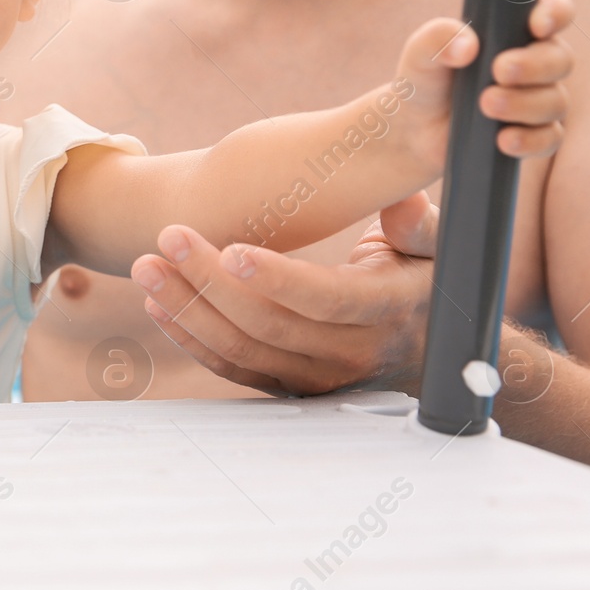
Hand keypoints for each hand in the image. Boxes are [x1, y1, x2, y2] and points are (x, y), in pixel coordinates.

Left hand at [129, 192, 440, 395]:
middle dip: (209, 281)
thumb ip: (423, 224)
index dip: (277, 278)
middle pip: (268, 324)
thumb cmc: (429, 281)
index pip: (326, 299)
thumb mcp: (442, 249)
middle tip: (167, 237)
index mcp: (386, 309)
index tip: (232, 249)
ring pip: (241, 350)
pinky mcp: (288, 388)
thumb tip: (403, 201)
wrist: (432, 355)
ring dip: (186, 309)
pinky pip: (232, 368)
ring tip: (146, 267)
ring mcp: (315, 378)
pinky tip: (157, 304)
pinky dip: (190, 338)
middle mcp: (348, 353)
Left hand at [392, 0, 574, 172]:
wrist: (415, 131)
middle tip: (499, 70)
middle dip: (534, 65)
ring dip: (525, 103)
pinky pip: (549, 139)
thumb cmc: (426, 81)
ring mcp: (538, 101)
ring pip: (555, 101)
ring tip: (486, 104)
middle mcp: (537, 64)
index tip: (537, 25)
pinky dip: (530, 140)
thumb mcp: (421, 55)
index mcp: (516, 32)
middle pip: (560, 59)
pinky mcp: (534, 136)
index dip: (554, 13)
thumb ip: (437, 38)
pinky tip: (504, 139)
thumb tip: (468, 46)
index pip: (553, 11)